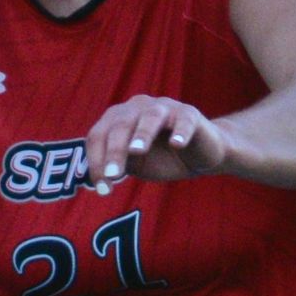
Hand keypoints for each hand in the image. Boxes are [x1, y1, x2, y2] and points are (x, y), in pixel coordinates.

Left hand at [84, 93, 235, 187]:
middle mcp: (138, 107)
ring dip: (142, 134)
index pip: (99, 135)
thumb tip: (104, 176)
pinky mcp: (189, 114)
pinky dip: (180, 131)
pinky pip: (184, 121)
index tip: (103, 188)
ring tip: (136, 151)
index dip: (96, 161)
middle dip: (114, 151)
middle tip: (112, 175)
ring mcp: (165, 107)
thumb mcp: (134, 164)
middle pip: (120, 125)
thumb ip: (118, 165)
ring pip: (150, 117)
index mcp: (119, 118)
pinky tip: (177, 145)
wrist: (199, 154)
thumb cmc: (161, 157)